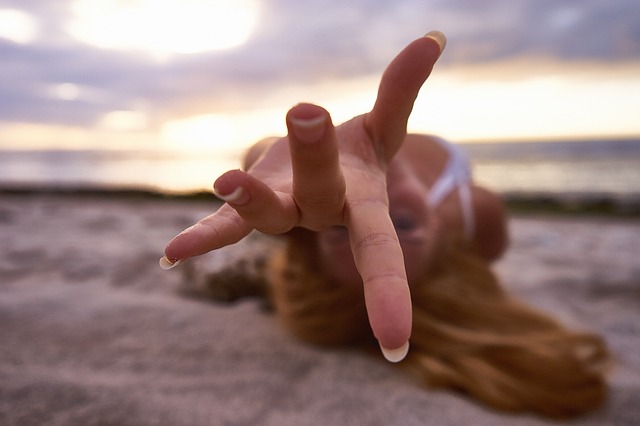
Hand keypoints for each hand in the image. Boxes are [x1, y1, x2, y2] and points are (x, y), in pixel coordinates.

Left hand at [161, 31, 445, 359]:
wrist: (325, 177)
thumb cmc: (358, 161)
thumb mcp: (383, 129)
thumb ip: (401, 89)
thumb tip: (432, 38)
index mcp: (363, 203)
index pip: (381, 253)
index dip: (388, 295)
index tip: (393, 344)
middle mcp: (323, 215)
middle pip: (320, 193)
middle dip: (314, 156)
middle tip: (309, 109)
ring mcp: (284, 214)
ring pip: (267, 212)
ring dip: (248, 197)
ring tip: (227, 178)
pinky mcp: (249, 209)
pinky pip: (224, 227)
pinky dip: (202, 237)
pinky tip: (170, 256)